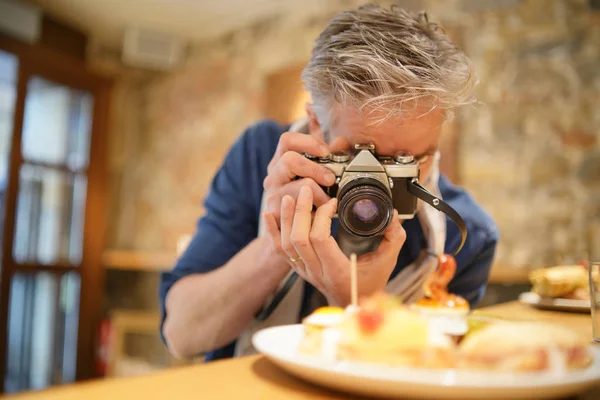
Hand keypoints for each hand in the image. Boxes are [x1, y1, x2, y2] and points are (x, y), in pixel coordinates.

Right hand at [263, 132, 336, 224]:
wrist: (287, 230)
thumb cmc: (303, 198)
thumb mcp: (312, 173)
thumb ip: (324, 157)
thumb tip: (341, 141)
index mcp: (280, 160)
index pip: (287, 140)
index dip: (308, 142)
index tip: (326, 151)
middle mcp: (273, 176)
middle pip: (290, 160)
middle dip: (315, 169)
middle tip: (330, 179)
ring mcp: (272, 194)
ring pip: (295, 186)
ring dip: (318, 193)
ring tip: (328, 201)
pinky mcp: (274, 213)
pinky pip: (296, 208)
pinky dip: (314, 210)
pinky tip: (322, 213)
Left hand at [263, 186, 405, 306]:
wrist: (353, 306)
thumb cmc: (369, 285)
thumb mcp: (387, 262)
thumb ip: (393, 238)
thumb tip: (394, 215)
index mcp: (337, 271)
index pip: (320, 240)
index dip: (323, 216)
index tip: (333, 203)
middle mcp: (317, 272)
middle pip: (299, 239)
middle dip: (301, 211)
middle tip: (308, 190)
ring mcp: (305, 271)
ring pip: (286, 244)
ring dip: (286, 218)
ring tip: (290, 197)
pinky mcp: (298, 268)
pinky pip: (279, 251)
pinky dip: (272, 232)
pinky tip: (269, 215)